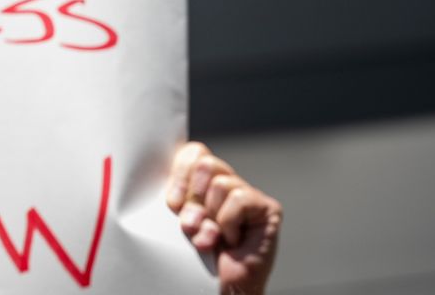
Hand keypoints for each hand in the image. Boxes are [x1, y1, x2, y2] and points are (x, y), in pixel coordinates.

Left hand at [167, 141, 281, 294]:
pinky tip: (231, 240)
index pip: (193, 153)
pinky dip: (228, 222)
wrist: (221, 286)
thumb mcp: (178, 219)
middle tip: (192, 223)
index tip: (172, 204)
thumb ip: (176, 197)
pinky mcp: (268, 208)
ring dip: (209, 215)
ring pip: (220, 182)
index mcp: (204, 182)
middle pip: (205, 162)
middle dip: (192, 197)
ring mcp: (250, 194)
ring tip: (211, 236)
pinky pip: (238, 199)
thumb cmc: (196, 256)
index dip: (179, 176)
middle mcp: (229, 183)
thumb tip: (167, 185)